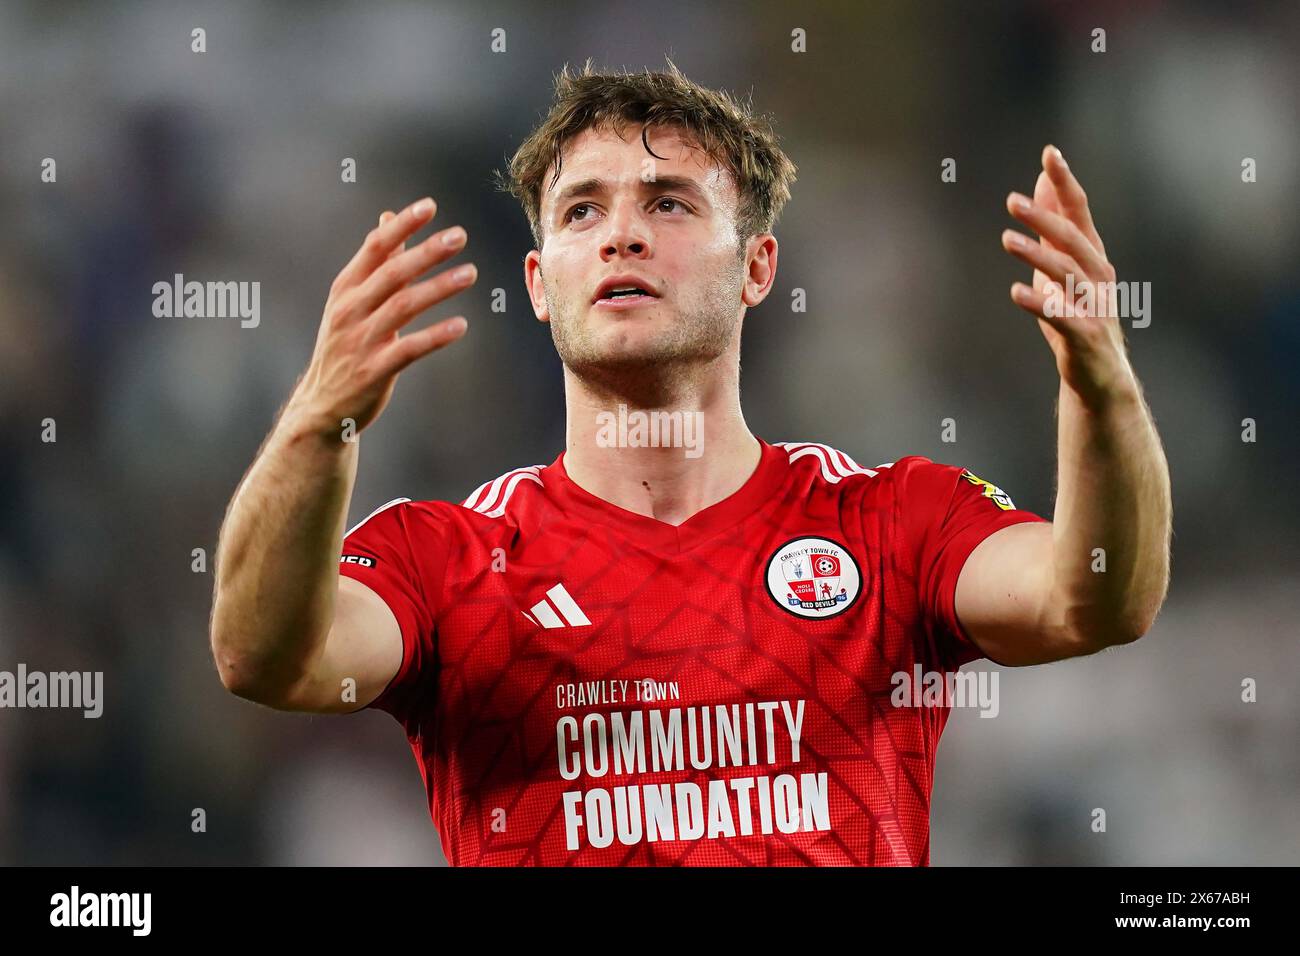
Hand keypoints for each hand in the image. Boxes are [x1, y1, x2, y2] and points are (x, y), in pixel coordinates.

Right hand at [290, 197, 475, 435]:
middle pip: (391, 274)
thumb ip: (375, 262)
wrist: (322, 404)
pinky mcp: (375, 370)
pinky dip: (436, 336)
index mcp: (346, 289)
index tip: (429, 206)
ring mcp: (361, 341)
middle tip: (459, 236)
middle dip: (426, 252)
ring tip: (471, 273)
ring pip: (403, 307)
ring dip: (439, 288)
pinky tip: (462, 325)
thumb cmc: (345, 345)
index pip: (374, 248)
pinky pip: (409, 349)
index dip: (401, 226)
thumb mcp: (352, 300)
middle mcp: (350, 310)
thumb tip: (387, 218)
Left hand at [1001, 145, 1137, 410]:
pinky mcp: (1083, 335)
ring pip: (1066, 274)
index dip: (1066, 183)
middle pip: (1073, 239)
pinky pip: (1060, 315)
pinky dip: (1038, 303)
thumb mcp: (1062, 267)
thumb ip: (1053, 227)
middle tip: (1011, 201)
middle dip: (1045, 217)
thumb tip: (1041, 181)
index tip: (1050, 153)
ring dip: (1036, 254)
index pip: (1080, 212)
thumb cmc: (1077, 315)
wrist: (1099, 375)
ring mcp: (1093, 305)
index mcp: (1092, 256)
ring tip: (1006, 239)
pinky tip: (1015, 293)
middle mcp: (1098, 276)